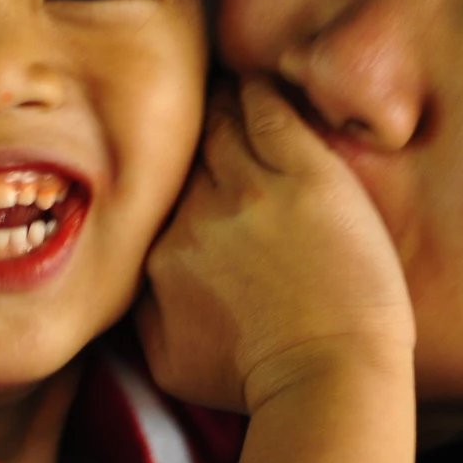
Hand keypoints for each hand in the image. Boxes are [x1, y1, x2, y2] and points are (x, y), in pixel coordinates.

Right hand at [138, 76, 412, 414]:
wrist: (328, 379)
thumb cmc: (253, 382)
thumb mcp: (165, 360)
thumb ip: (138, 312)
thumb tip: (134, 278)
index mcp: (159, 252)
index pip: (156, 192)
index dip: (164, 172)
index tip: (171, 161)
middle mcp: (195, 211)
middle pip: (183, 152)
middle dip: (185, 130)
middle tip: (190, 107)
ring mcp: (251, 188)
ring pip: (221, 124)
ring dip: (219, 103)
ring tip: (220, 87)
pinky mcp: (306, 175)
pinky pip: (270, 113)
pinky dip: (258, 92)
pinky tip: (254, 80)